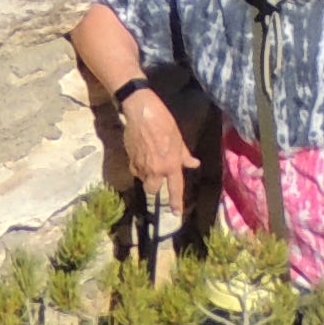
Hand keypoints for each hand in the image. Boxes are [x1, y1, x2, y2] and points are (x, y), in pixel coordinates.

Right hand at [114, 82, 190, 216]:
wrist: (141, 111)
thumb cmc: (163, 121)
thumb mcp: (178, 137)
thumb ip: (184, 154)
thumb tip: (194, 164)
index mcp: (171, 164)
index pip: (175, 189)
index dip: (176, 203)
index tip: (176, 213)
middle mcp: (156, 169)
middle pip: (152, 190)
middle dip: (154, 186)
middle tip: (157, 175)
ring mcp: (141, 166)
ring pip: (142, 180)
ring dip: (145, 175)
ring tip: (148, 161)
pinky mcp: (130, 159)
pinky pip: (134, 170)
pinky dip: (137, 167)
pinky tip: (140, 155)